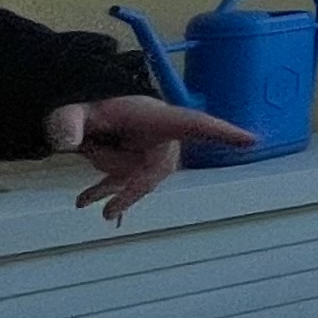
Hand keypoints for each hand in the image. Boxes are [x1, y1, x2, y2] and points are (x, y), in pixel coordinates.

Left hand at [46, 95, 256, 217]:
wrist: (89, 112)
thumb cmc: (91, 107)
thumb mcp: (73, 110)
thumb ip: (68, 121)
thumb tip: (66, 141)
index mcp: (157, 116)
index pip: (194, 124)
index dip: (223, 133)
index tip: (251, 141)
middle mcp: (163, 137)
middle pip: (153, 170)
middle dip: (122, 176)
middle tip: (106, 209)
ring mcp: (153, 155)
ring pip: (134, 179)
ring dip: (105, 173)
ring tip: (87, 161)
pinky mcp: (141, 168)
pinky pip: (128, 186)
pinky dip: (105, 194)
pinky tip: (84, 203)